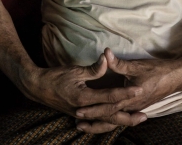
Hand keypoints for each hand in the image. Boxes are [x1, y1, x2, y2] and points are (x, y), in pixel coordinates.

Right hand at [20, 55, 135, 124]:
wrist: (37, 87)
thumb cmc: (55, 77)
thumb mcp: (74, 70)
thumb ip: (93, 69)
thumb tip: (107, 59)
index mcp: (84, 98)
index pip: (110, 97)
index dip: (126, 93)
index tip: (139, 90)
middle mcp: (85, 110)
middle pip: (111, 116)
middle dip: (128, 117)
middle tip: (144, 115)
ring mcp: (82, 115)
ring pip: (105, 122)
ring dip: (121, 121)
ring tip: (135, 120)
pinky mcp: (80, 115)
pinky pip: (98, 122)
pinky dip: (109, 123)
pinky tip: (116, 122)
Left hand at [73, 48, 181, 133]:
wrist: (175, 77)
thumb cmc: (157, 71)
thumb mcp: (136, 66)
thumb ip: (118, 63)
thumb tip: (105, 53)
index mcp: (130, 99)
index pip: (108, 107)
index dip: (93, 110)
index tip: (78, 112)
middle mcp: (132, 107)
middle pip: (110, 118)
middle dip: (94, 122)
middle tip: (78, 124)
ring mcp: (136, 108)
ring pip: (116, 120)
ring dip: (101, 123)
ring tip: (86, 127)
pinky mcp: (139, 106)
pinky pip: (122, 117)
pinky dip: (111, 120)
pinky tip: (105, 120)